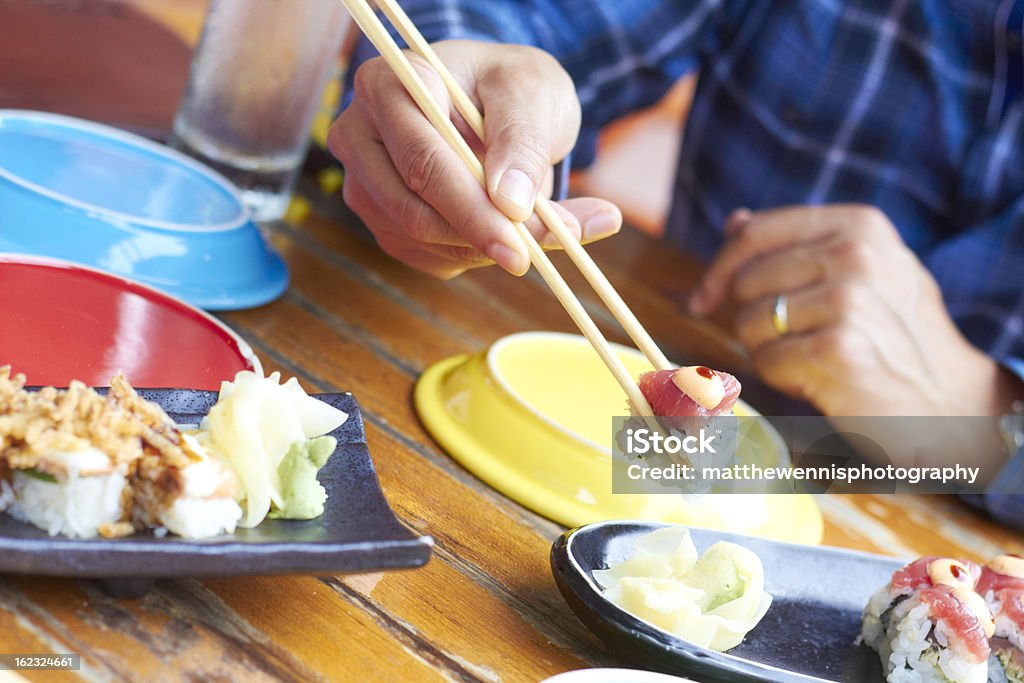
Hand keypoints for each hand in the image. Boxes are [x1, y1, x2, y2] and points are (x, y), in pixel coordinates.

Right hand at [328, 40, 621, 278]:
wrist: (494, 101)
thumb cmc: (508, 86)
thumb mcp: (530, 92)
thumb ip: (523, 141)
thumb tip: (511, 202)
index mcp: (389, 84)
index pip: (422, 159)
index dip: (470, 206)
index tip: (519, 239)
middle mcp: (360, 134)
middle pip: (412, 208)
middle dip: (479, 235)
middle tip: (534, 253)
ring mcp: (364, 180)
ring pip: (417, 238)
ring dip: (480, 247)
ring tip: (535, 229)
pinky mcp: (380, 217)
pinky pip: (423, 254)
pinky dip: (471, 253)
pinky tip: (501, 229)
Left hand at [690, 204, 1021, 416]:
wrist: (949, 400)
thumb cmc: (894, 335)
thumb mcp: (861, 271)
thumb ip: (799, 243)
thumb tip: (734, 222)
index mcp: (858, 225)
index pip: (754, 232)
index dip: (720, 269)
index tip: (704, 298)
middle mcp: (855, 255)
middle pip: (746, 283)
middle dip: (753, 318)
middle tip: (798, 339)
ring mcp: (849, 301)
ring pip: (749, 323)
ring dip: (768, 350)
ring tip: (814, 357)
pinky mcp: (839, 349)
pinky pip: (766, 361)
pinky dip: (781, 377)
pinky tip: (818, 379)